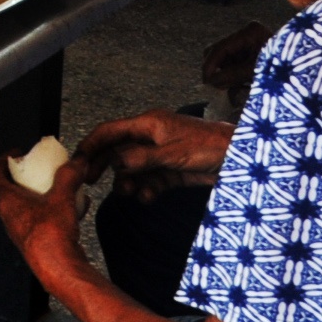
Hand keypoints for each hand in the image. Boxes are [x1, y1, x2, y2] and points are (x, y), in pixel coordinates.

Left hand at [0, 155, 87, 279]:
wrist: (59, 269)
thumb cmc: (50, 236)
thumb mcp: (62, 197)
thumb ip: (69, 175)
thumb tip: (76, 161)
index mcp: (6, 201)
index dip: (0, 160)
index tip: (14, 153)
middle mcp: (9, 216)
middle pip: (7, 190)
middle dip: (22, 176)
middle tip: (35, 168)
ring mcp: (21, 230)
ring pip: (25, 205)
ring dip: (39, 193)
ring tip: (57, 186)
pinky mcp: (35, 240)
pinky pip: (40, 218)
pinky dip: (53, 209)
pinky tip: (75, 207)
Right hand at [72, 111, 233, 198]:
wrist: (243, 158)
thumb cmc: (212, 146)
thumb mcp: (173, 153)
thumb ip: (142, 158)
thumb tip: (115, 163)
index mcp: (149, 123)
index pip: (111, 131)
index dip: (92, 144)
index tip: (78, 161)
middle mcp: (153, 137)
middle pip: (119, 150)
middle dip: (105, 165)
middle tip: (91, 181)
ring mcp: (163, 154)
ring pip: (135, 168)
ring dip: (128, 181)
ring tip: (125, 192)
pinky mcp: (175, 170)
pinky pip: (153, 180)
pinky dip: (147, 189)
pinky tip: (146, 197)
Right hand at [199, 22, 277, 99]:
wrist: (306, 74)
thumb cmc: (284, 71)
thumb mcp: (255, 72)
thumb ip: (231, 75)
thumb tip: (210, 81)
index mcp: (249, 32)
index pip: (220, 48)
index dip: (210, 66)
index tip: (206, 83)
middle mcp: (247, 33)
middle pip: (217, 50)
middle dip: (216, 69)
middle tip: (218, 87)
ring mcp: (248, 42)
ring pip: (223, 58)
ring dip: (224, 74)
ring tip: (235, 87)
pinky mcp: (250, 52)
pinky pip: (232, 63)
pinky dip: (232, 75)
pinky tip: (241, 84)